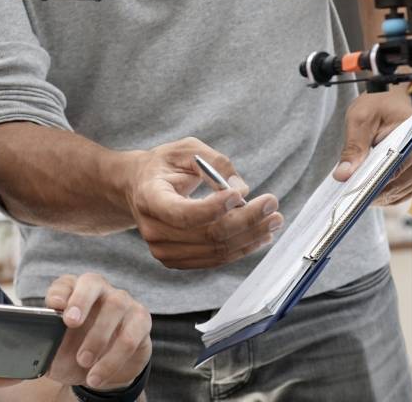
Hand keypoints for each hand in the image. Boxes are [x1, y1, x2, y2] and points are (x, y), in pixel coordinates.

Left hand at [0, 273, 151, 391]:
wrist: (106, 368)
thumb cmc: (73, 353)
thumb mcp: (49, 359)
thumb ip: (21, 367)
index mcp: (72, 292)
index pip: (65, 282)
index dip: (60, 291)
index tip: (53, 305)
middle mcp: (99, 290)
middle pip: (92, 281)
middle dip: (80, 299)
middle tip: (68, 322)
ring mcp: (122, 302)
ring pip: (115, 308)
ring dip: (98, 337)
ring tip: (83, 363)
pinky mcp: (141, 320)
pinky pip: (131, 334)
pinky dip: (114, 357)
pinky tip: (97, 375)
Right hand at [122, 138, 282, 268]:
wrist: (138, 188)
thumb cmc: (164, 165)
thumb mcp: (185, 149)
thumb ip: (215, 163)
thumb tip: (242, 192)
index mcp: (149, 198)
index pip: (183, 213)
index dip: (214, 208)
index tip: (240, 195)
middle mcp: (153, 229)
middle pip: (207, 235)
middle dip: (246, 221)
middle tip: (272, 205)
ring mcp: (163, 250)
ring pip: (215, 251)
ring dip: (250, 237)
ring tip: (274, 220)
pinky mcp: (176, 260)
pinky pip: (214, 259)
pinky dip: (240, 248)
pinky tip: (259, 235)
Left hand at [334, 89, 411, 206]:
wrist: (392, 101)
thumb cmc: (379, 105)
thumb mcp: (360, 118)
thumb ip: (353, 146)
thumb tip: (343, 175)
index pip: (396, 170)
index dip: (373, 184)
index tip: (354, 193)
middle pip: (398, 184)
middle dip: (372, 191)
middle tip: (348, 193)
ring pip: (399, 193)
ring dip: (378, 195)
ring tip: (357, 191)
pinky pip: (403, 193)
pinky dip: (385, 195)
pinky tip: (370, 192)